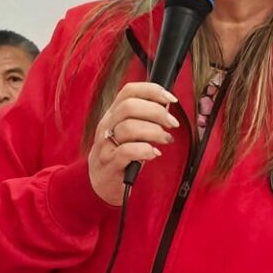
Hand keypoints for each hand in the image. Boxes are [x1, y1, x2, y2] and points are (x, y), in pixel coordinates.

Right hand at [88, 82, 179, 205]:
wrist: (101, 182)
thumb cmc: (120, 153)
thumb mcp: (130, 131)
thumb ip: (145, 117)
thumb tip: (167, 106)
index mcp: (113, 113)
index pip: (129, 91)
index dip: (152, 90)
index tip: (171, 98)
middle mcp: (107, 125)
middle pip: (129, 106)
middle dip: (157, 112)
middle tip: (172, 123)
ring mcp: (105, 144)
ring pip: (129, 127)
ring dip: (154, 132)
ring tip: (165, 139)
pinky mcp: (109, 164)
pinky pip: (127, 152)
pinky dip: (144, 150)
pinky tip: (153, 153)